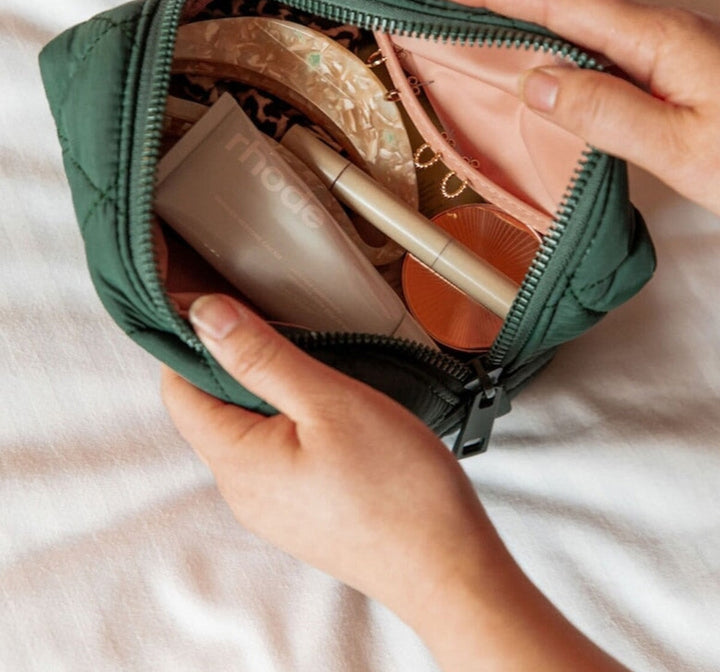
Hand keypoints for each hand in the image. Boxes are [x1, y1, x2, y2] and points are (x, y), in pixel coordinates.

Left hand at [161, 293, 503, 632]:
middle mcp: (242, 490)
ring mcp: (270, 507)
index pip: (178, 389)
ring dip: (262, 390)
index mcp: (236, 461)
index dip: (189, 340)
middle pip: (208, 409)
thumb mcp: (330, 402)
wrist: (449, 568)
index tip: (218, 303)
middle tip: (274, 324)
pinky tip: (326, 409)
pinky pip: (271, 454)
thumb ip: (262, 358)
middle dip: (230, 361)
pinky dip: (284, 419)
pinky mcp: (298, 513)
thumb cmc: (399, 489)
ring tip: (308, 365)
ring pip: (243, 429)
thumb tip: (205, 316)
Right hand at [425, 0, 719, 215]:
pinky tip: (542, 60)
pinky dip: (557, 43)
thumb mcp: (683, 149)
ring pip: (580, 23)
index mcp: (658, 41)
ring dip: (525, 15)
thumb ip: (606, 112)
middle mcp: (661, 33)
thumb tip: (536, 80)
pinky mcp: (672, 70)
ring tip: (474, 17)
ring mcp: (668, 49)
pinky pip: (599, 46)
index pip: (558, 3)